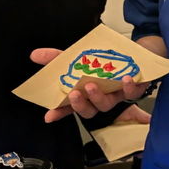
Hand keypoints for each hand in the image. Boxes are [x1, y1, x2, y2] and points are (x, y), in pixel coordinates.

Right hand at [30, 47, 152, 123]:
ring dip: (98, 96)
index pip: (70, 108)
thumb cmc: (105, 62)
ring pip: (107, 104)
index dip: (59, 112)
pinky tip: (125, 79)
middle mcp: (101, 98)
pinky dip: (129, 87)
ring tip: (91, 86)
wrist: (135, 52)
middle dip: (80, 104)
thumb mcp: (78, 56)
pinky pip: (132, 92)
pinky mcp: (134, 89)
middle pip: (90, 110)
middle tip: (74, 93)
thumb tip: (34, 54)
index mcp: (86, 94)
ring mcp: (117, 96)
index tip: (48, 116)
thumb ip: (57, 57)